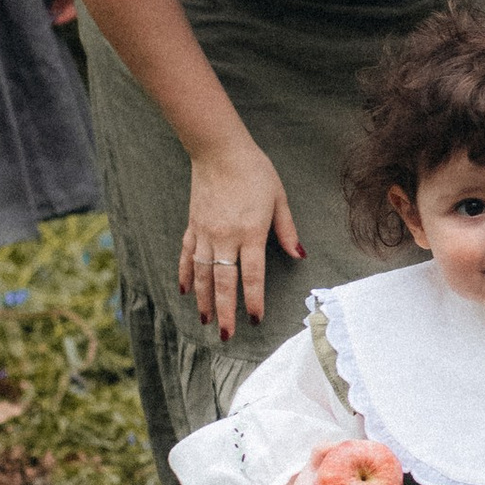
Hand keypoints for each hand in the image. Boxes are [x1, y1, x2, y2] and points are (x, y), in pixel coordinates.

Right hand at [181, 136, 301, 339]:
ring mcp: (205, 232)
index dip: (253, 300)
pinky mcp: (193, 225)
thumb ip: (287, 230)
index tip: (254, 319)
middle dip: (225, 311)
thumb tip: (300, 256)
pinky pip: (186, 254)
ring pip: (201, 273)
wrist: (219, 150)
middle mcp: (225, 237)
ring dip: (203, 299)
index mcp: (250, 232)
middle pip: (223, 282)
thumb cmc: (254, 171)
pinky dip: (184, 274)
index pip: (252, 275)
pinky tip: (184, 291)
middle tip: (226, 335)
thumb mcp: (279, 198)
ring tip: (205, 320)